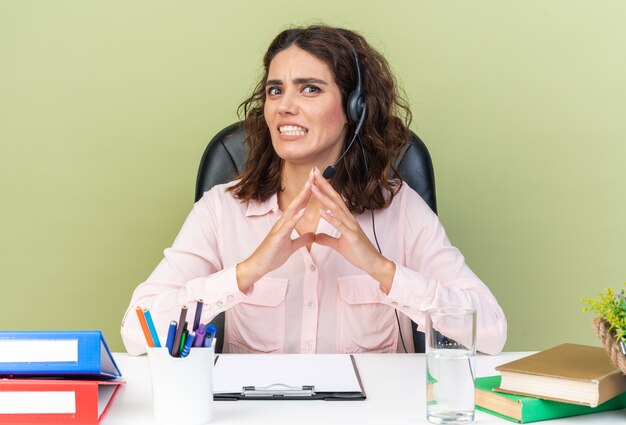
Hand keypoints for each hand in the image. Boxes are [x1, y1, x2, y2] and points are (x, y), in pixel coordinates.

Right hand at [236, 175, 314, 290]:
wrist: (258, 267)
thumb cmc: (272, 256)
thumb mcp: (292, 247)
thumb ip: (302, 240)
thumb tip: (312, 235)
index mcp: (286, 223)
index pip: (299, 205)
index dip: (308, 193)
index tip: (316, 181)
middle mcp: (282, 222)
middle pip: (296, 202)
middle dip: (306, 188)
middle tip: (314, 173)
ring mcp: (278, 229)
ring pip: (292, 210)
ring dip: (301, 198)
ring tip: (310, 186)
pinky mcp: (276, 238)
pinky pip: (287, 227)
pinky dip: (295, 218)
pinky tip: (302, 211)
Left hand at [310, 168, 395, 290]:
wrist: (373, 263)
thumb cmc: (358, 253)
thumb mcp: (338, 245)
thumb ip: (327, 239)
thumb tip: (315, 236)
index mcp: (346, 219)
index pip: (334, 199)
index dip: (324, 188)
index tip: (314, 178)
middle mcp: (349, 219)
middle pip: (335, 198)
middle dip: (323, 185)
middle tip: (313, 172)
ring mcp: (351, 226)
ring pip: (336, 208)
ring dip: (324, 197)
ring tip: (313, 187)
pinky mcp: (352, 236)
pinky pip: (340, 225)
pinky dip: (330, 218)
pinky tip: (321, 212)